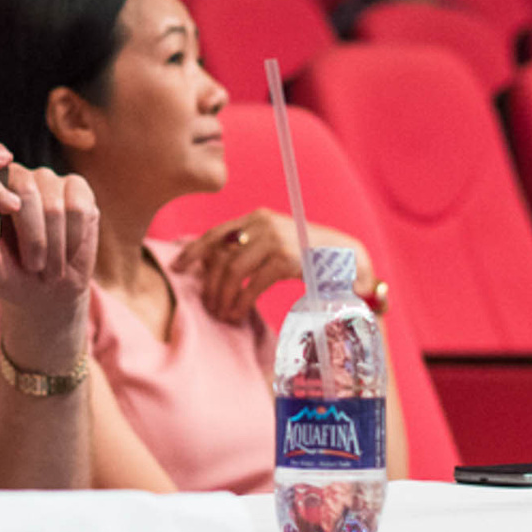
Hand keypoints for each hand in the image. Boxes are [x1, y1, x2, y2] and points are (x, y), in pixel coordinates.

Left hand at [0, 163, 97, 368]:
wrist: (47, 291)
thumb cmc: (10, 276)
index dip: (0, 214)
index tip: (6, 248)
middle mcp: (18, 176)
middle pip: (26, 190)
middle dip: (32, 237)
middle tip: (34, 267)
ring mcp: (49, 179)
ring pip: (54, 205)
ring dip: (54, 245)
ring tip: (50, 269)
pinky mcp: (78, 188)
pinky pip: (78, 208)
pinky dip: (73, 238)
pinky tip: (67, 254)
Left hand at [170, 212, 372, 326]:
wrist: (353, 258)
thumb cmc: (313, 256)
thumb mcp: (277, 245)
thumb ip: (250, 249)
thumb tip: (213, 265)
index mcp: (258, 218)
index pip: (217, 232)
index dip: (194, 251)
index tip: (177, 267)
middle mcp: (264, 224)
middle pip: (220, 255)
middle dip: (209, 283)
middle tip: (208, 304)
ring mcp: (275, 240)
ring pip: (232, 270)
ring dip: (222, 296)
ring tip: (222, 313)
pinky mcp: (287, 260)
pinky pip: (252, 284)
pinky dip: (241, 301)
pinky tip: (237, 313)